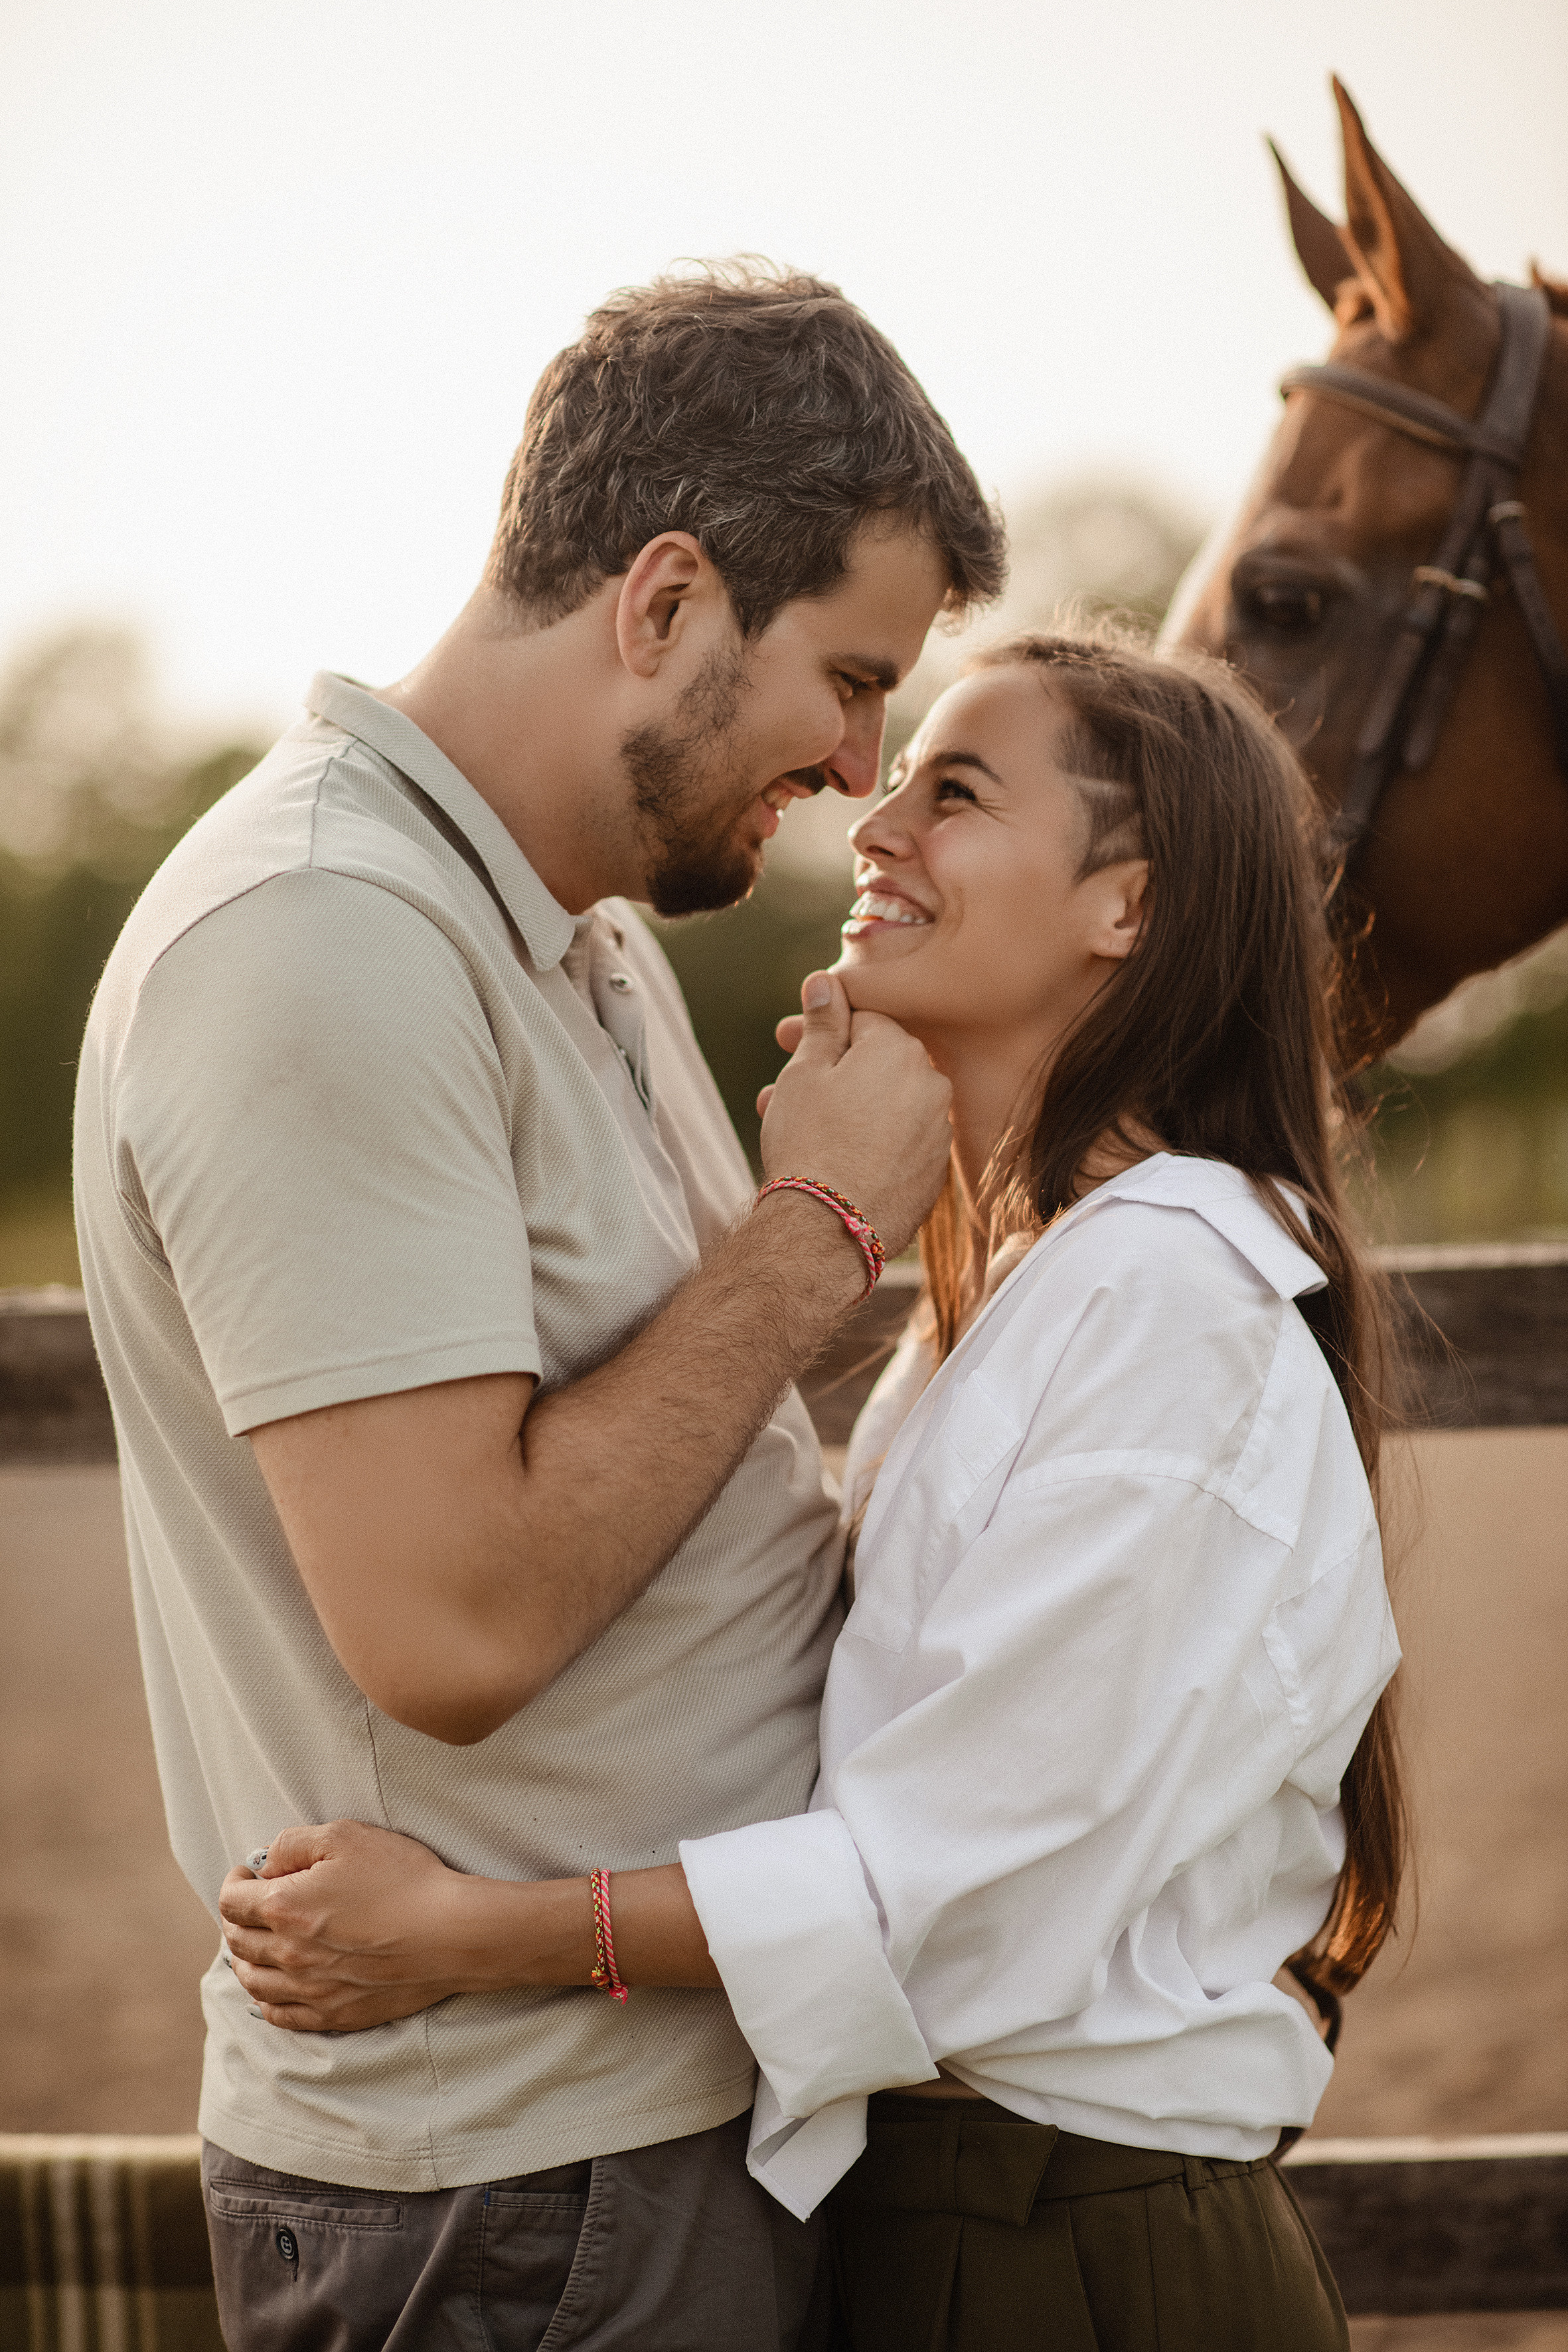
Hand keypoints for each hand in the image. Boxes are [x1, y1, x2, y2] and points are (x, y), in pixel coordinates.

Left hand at [219, 1820, 476, 2030]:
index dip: (234, 1883)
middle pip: (238, 1942)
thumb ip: (293, 1844)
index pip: (232, 1901)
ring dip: (245, 1962)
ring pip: (254, 1983)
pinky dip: (266, 2003)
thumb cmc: (402, 1878)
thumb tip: (266, 1864)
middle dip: (237, 1920)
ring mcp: (309, 1990)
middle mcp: (288, 1954)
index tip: (246, 1875)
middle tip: (248, 1906)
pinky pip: (281, 2016)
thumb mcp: (346, 1836)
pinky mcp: (334, 2014)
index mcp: (284, 1907)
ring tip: (252, 1947)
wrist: (450, 1932)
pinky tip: (271, 1991)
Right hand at [757, 972, 951, 1259]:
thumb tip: (826, 980)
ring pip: (884, 1106)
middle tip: (782, 1088)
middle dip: (831, 1071)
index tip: (789, 1045)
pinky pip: (898, 1143)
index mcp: (899, 1049)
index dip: (822, 1033)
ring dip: (846, 1108)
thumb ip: (823, 1023)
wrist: (828, 1228)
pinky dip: (871, 1143)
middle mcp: (931, 1084)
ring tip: (795, 1128)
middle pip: (875, 1065)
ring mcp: (937, 1132)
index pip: (862, 1022)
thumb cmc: (809, 1142)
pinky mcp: (934, 1173)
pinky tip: (833, 1158)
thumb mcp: (806, 1073)